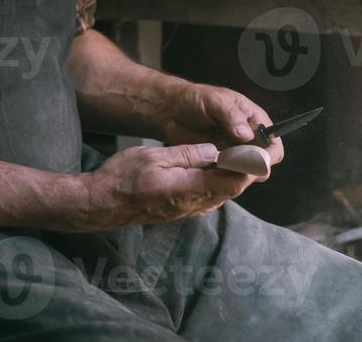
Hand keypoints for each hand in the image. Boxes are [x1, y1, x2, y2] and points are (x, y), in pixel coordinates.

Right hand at [75, 143, 252, 228]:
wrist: (102, 203)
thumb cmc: (123, 178)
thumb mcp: (154, 156)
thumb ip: (187, 154)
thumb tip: (214, 151)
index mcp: (190, 188)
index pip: (233, 181)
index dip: (250, 167)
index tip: (259, 152)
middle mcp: (193, 204)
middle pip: (231, 189)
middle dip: (244, 170)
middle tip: (252, 149)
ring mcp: (187, 210)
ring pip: (220, 193)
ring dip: (230, 176)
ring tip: (236, 155)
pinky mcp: (180, 211)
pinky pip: (207, 197)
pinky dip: (215, 182)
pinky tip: (210, 169)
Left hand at [160, 83, 283, 169]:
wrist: (171, 110)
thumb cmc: (196, 99)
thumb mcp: (214, 101)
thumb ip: (231, 115)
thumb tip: (246, 134)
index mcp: (254, 122)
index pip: (273, 145)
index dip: (268, 156)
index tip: (255, 161)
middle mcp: (248, 141)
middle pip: (262, 165)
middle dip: (250, 169)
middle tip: (230, 165)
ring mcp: (234, 155)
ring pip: (244, 175)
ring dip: (234, 176)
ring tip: (216, 166)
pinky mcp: (218, 165)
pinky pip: (225, 178)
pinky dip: (220, 179)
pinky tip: (208, 171)